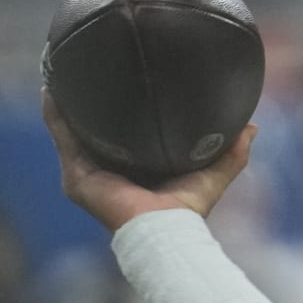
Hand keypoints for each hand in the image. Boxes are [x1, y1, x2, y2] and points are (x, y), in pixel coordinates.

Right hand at [42, 89, 255, 232]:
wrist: (165, 233)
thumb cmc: (187, 212)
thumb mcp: (213, 174)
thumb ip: (232, 153)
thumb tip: (251, 126)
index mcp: (134, 170)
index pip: (122, 136)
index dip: (120, 113)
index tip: (123, 82)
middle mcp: (106, 172)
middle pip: (92, 131)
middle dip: (88, 103)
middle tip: (88, 68)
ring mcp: (87, 175)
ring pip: (71, 131)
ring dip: (66, 103)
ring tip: (63, 69)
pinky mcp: (77, 176)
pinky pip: (62, 138)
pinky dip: (56, 114)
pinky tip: (52, 89)